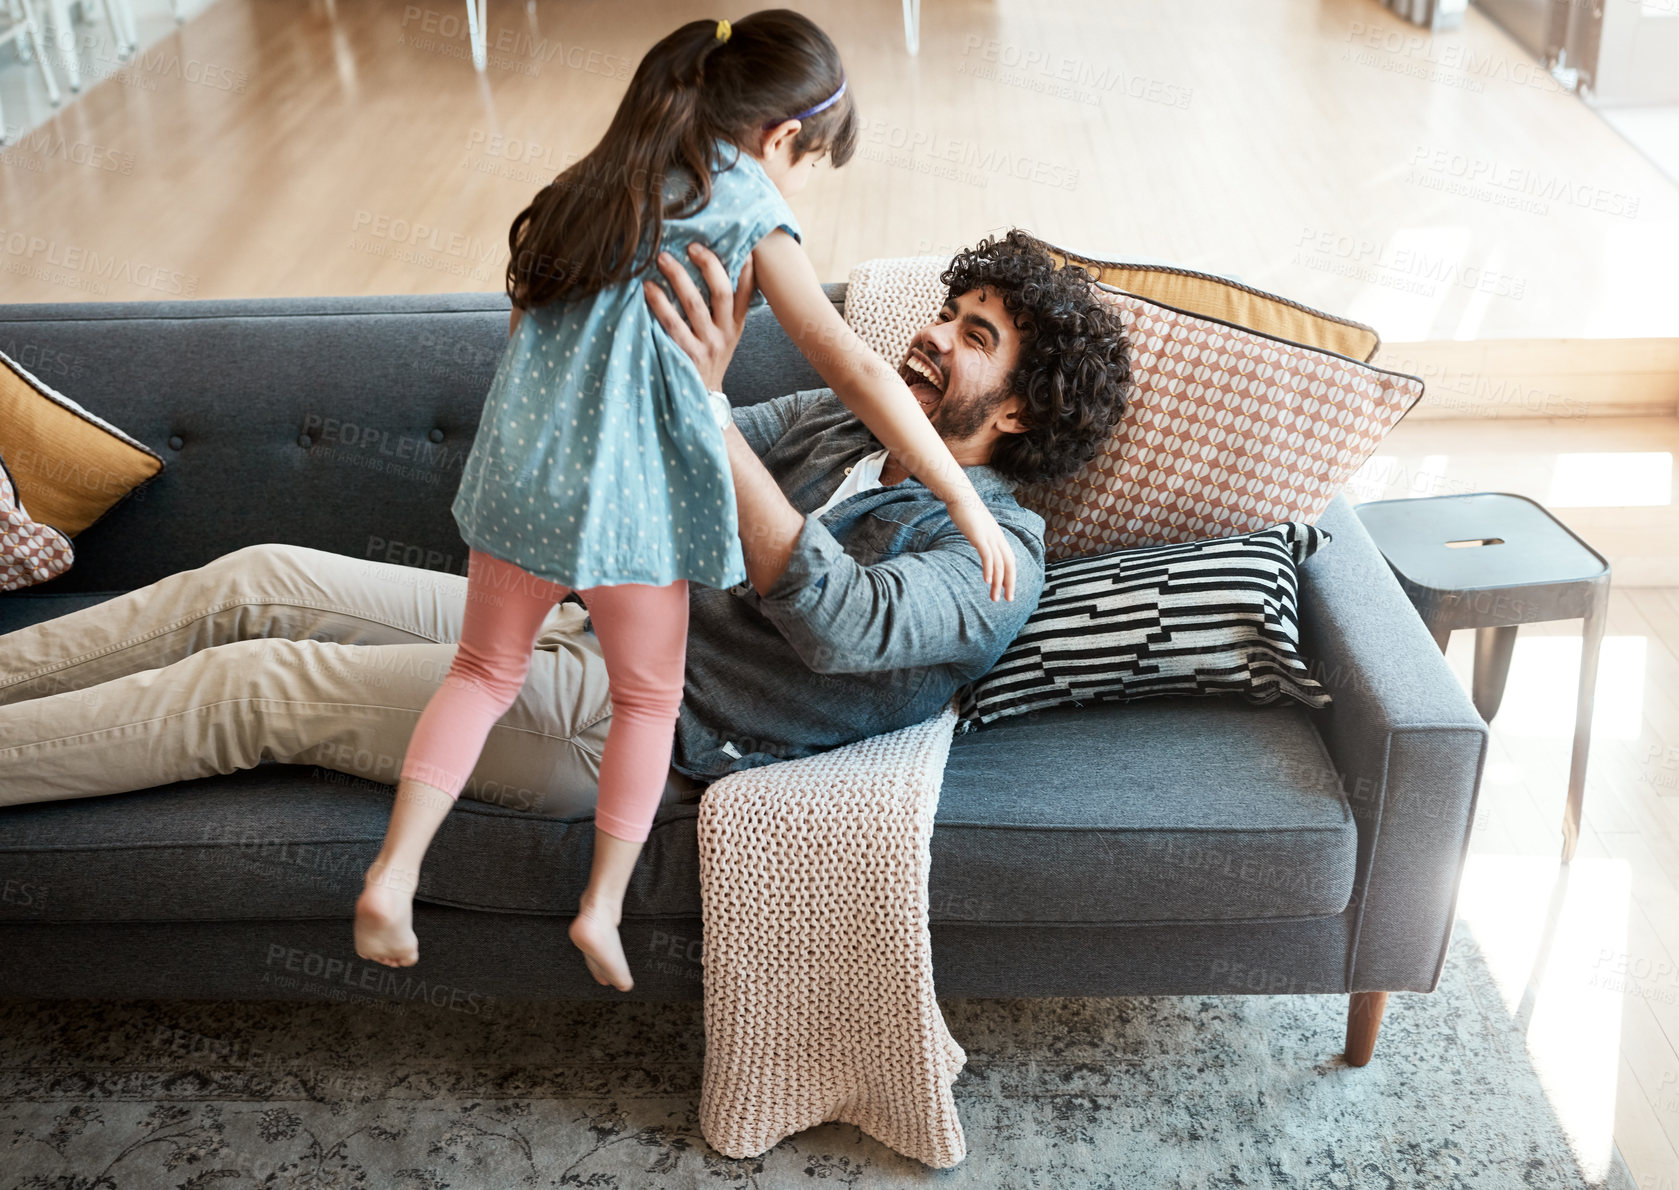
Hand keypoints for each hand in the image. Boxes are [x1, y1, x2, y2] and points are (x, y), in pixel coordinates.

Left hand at [643, 241, 753, 391]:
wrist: (703, 401)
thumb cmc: (708, 360)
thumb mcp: (724, 336)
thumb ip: (722, 309)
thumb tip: (712, 268)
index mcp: (735, 325)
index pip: (746, 292)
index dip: (746, 267)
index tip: (740, 244)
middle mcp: (725, 333)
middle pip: (720, 292)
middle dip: (707, 264)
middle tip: (689, 246)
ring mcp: (707, 345)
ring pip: (694, 304)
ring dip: (678, 278)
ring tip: (662, 258)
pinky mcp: (687, 356)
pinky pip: (673, 325)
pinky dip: (659, 304)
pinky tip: (648, 289)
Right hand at [946, 493, 1016, 601]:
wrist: (961, 495)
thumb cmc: (966, 511)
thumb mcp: (977, 527)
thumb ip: (981, 538)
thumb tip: (980, 546)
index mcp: (998, 537)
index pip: (1009, 560)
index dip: (1010, 576)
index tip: (1007, 591)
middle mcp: (998, 538)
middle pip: (1009, 565)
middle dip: (1010, 584)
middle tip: (1008, 600)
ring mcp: (990, 537)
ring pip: (999, 564)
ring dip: (998, 582)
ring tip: (994, 597)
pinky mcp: (980, 536)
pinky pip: (987, 556)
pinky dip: (989, 569)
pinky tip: (987, 581)